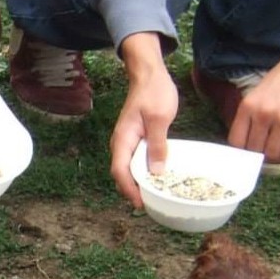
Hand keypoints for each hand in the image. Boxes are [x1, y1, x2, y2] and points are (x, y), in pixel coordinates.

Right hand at [110, 32, 178, 206]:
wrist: (149, 73)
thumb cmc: (154, 92)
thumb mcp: (159, 118)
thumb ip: (157, 144)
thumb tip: (156, 171)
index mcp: (123, 139)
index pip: (120, 171)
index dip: (129, 189)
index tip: (141, 203)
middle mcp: (122, 143)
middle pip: (122, 174)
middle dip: (133, 191)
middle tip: (151, 205)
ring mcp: (129, 141)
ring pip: (130, 168)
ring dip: (139, 183)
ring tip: (155, 196)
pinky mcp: (137, 139)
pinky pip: (138, 160)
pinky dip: (145, 171)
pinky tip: (158, 177)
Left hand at [226, 44, 279, 163]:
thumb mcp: (258, 94)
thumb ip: (250, 116)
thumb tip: (246, 147)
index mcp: (248, 106)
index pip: (236, 141)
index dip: (243, 151)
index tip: (250, 151)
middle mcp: (262, 113)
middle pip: (255, 150)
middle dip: (262, 153)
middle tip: (272, 146)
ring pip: (274, 153)